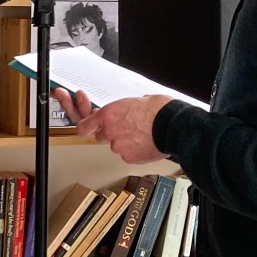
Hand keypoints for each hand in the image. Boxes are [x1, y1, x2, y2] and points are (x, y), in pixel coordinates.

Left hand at [52, 88, 171, 163]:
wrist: (173, 125)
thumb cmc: (160, 110)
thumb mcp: (140, 99)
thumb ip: (128, 107)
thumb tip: (133, 108)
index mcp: (109, 113)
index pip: (84, 125)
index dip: (84, 126)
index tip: (84, 126)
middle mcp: (110, 131)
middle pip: (101, 136)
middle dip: (110, 132)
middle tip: (125, 128)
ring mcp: (118, 146)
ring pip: (117, 145)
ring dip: (126, 141)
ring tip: (143, 134)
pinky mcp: (128, 158)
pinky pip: (128, 155)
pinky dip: (134, 151)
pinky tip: (146, 143)